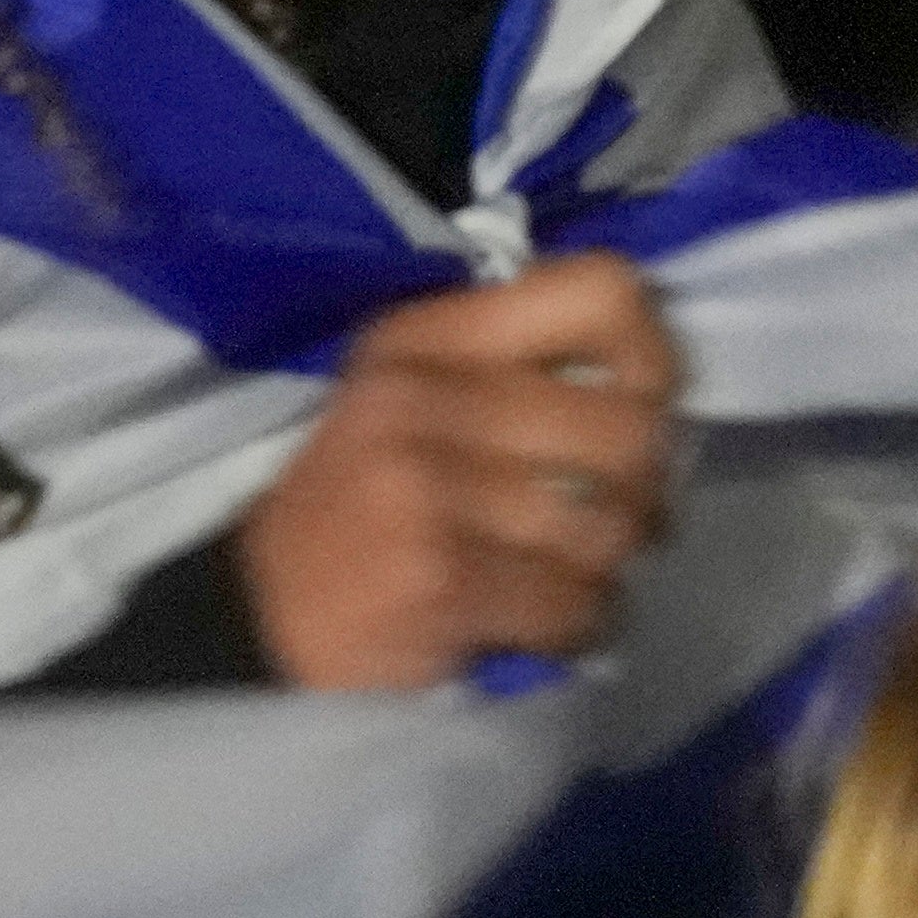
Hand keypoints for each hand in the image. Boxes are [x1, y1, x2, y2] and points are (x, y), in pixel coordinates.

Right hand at [233, 255, 677, 688]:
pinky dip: (577, 625)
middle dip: (644, 491)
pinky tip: (540, 626)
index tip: (640, 409)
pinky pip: (573, 602)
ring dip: (608, 567)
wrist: (253, 619)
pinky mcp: (437, 578)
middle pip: (630, 426)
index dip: (654, 357)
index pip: (603, 291)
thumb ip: (524, 375)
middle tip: (615, 520)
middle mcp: (422, 396)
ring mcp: (425, 487)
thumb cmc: (365, 506)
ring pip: (610, 523)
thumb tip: (664, 396)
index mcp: (426, 336)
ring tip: (568, 576)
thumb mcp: (418, 404)